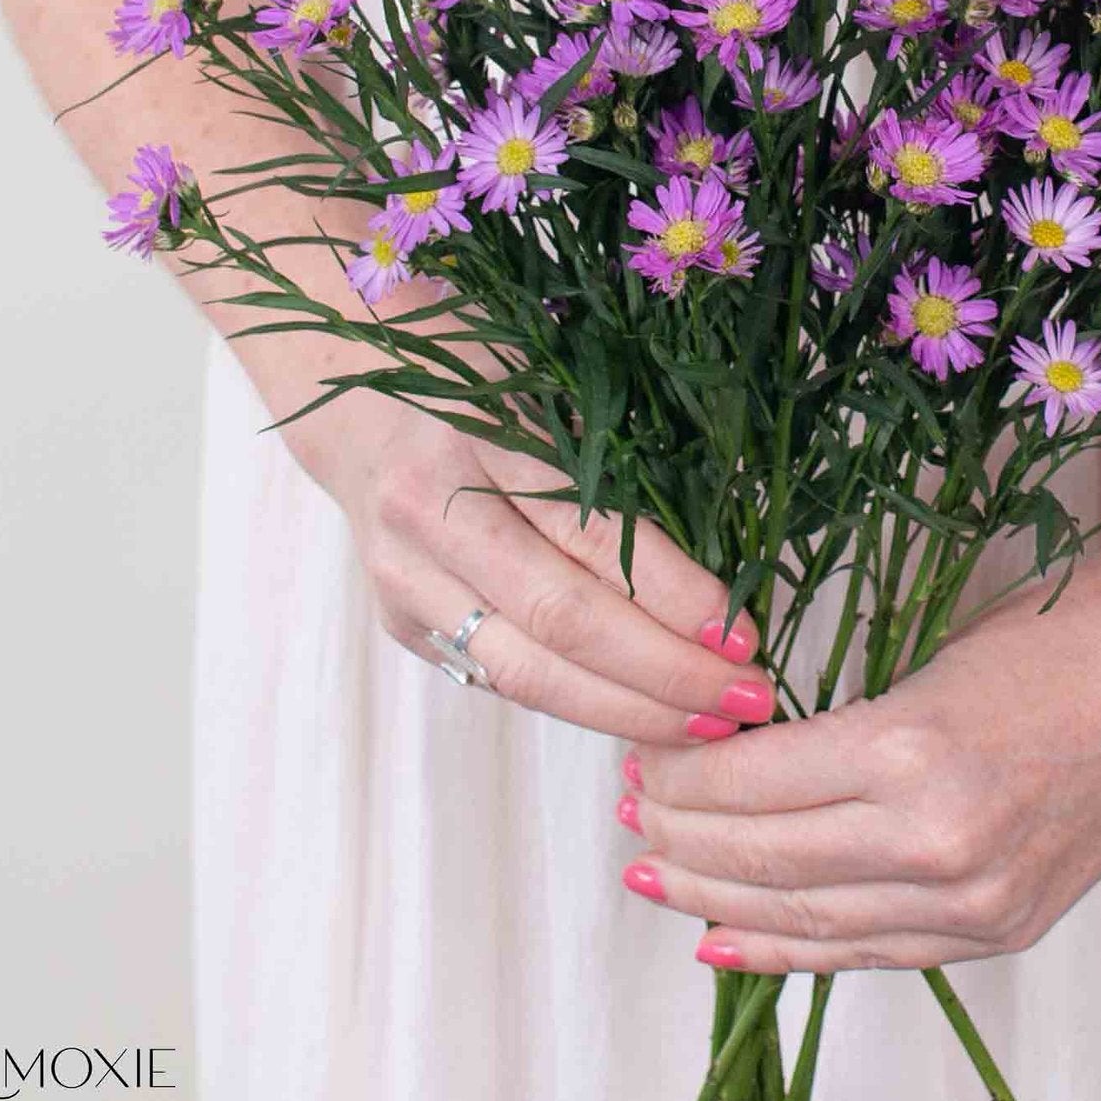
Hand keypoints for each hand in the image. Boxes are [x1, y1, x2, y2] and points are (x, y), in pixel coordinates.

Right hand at [305, 399, 776, 745]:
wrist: (355, 398)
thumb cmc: (478, 373)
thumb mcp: (550, 384)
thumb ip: (622, 461)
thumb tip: (727, 560)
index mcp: (475, 434)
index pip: (592, 535)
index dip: (673, 594)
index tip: (744, 631)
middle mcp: (427, 514)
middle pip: (560, 621)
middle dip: (664, 673)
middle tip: (745, 700)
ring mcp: (405, 580)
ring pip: (526, 673)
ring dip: (628, 711)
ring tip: (708, 727)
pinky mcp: (403, 624)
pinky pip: (501, 677)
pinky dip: (579, 703)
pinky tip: (643, 715)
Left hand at [614, 369, 1100, 973]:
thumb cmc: (1054, 627)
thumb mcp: (926, 653)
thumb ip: (837, 722)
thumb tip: (735, 748)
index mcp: (911, 748)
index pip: (751, 785)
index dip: (680, 777)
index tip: (637, 757)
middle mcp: (939, 841)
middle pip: (766, 861)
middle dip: (680, 839)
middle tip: (627, 812)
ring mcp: (976, 896)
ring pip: (809, 918)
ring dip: (718, 900)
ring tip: (657, 878)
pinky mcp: (1003, 923)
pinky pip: (871, 952)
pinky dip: (792, 950)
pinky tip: (728, 942)